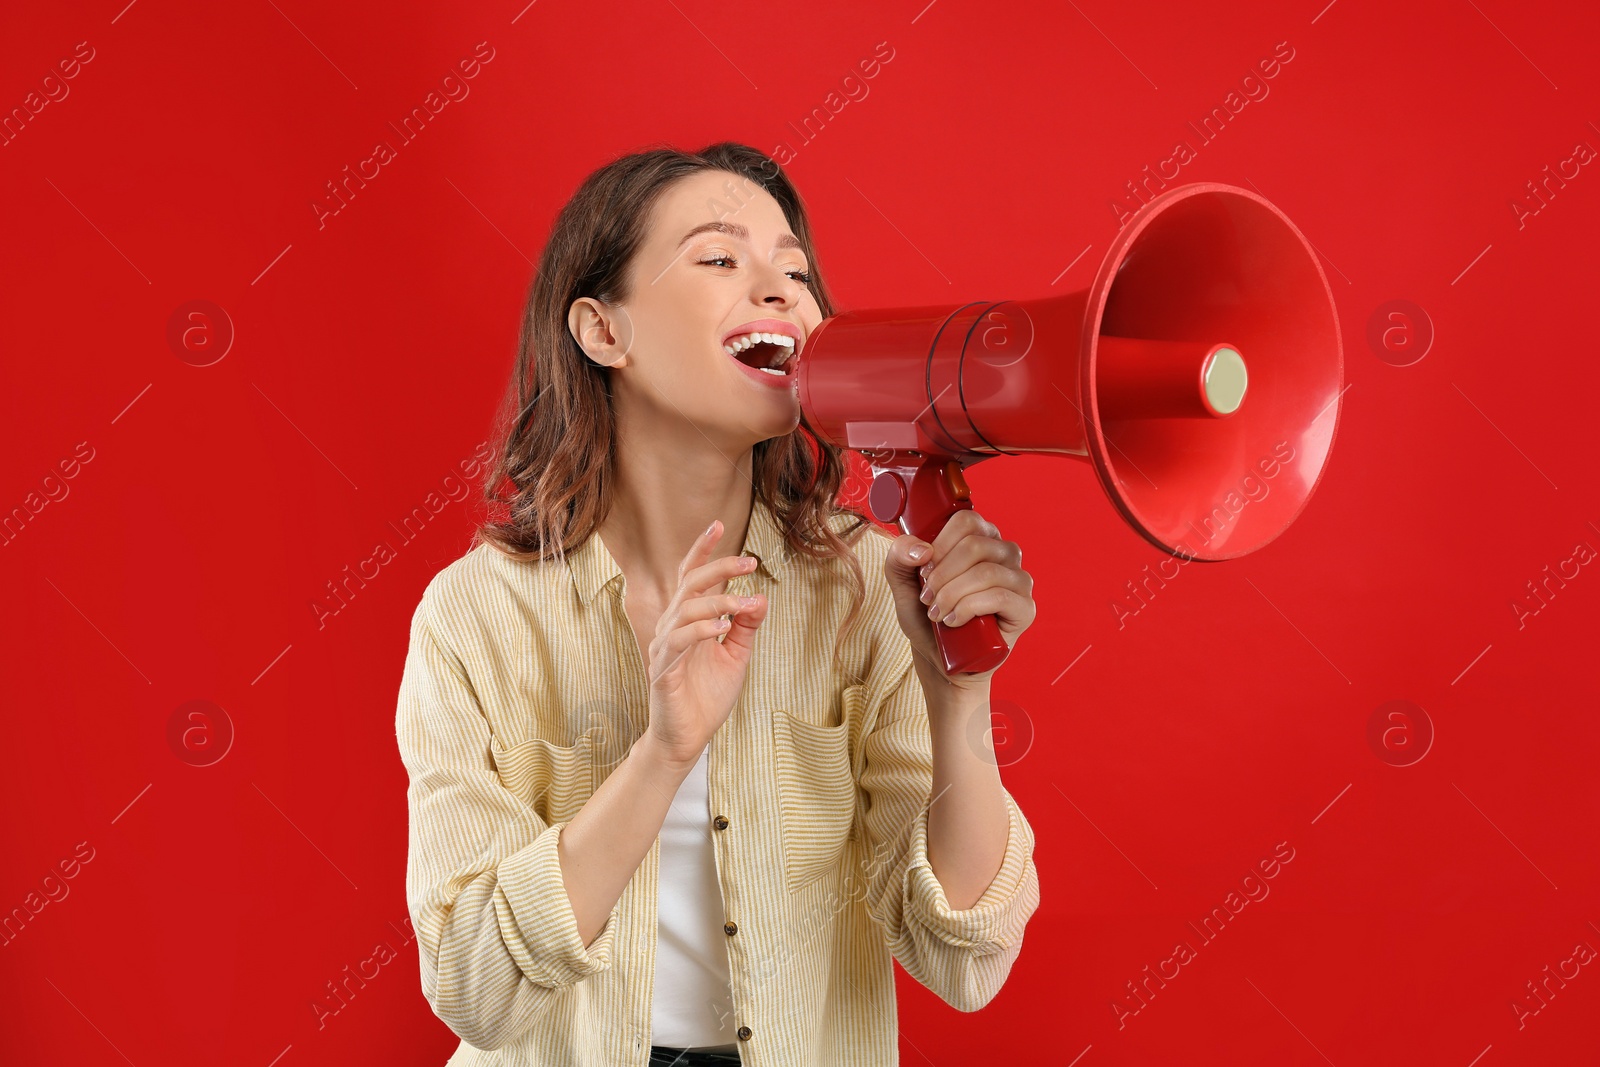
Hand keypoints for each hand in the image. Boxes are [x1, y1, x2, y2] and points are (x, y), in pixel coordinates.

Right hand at [641, 519, 768, 769]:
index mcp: (689, 620)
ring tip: (743, 605)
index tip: (718, 524)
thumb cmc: (706, 696)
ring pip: (685, 610)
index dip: (702, 551)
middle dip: (720, 569)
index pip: (691, 577)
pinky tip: (722, 628)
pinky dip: (701, 631)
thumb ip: (746, 626)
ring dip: (717, 603)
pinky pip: (679, 642)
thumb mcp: (736, 656)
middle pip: (690, 585)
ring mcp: (665, 647)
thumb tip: (761, 596)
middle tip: (750, 563)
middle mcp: (673, 627)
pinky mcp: (663, 670)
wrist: (687, 738)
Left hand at [883, 508, 1035, 690]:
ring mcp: (1019, 579)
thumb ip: (898, 557)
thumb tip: (922, 549)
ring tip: (937, 614)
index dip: (939, 544)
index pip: (965, 520)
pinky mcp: (1025, 607)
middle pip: (974, 545)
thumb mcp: (902, 584)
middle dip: (942, 575)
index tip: (923, 570)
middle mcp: (1004, 553)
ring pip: (985, 572)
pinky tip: (955, 621)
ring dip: (952, 594)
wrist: (940, 658)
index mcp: (980, 537)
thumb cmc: (927, 616)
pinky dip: (969, 608)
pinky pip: (1000, 596)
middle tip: (927, 598)